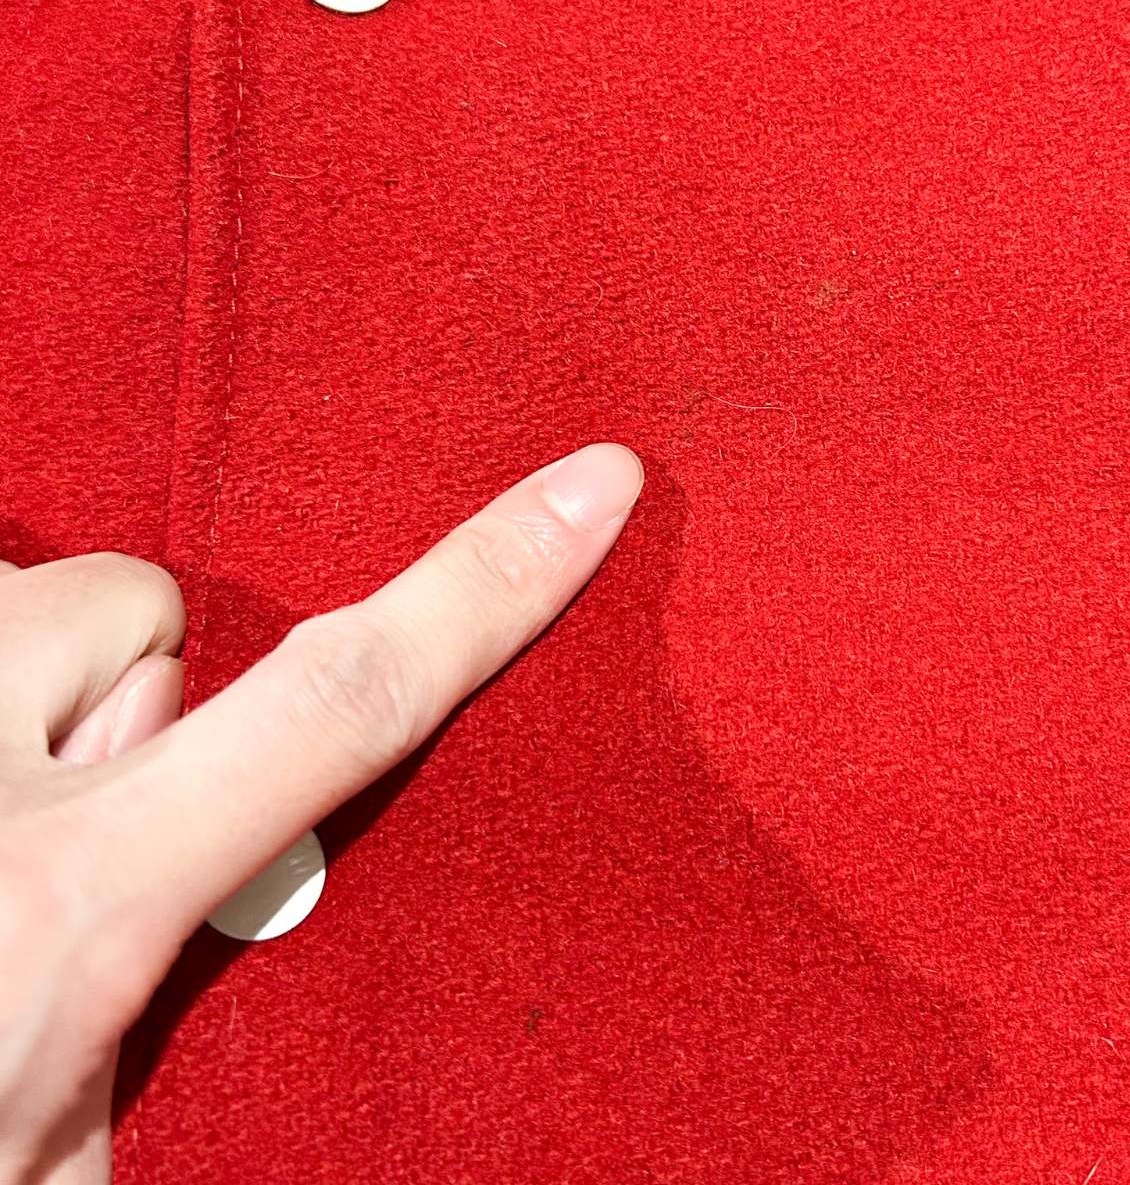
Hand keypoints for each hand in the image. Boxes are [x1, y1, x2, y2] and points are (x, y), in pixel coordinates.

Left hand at [0, 443, 643, 1184]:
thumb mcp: (56, 1151)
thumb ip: (136, 1036)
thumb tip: (198, 934)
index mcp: (81, 900)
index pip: (351, 697)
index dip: (492, 584)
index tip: (602, 480)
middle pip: (152, 622)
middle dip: (122, 713)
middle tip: (19, 861)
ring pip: (36, 605)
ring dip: (17, 695)